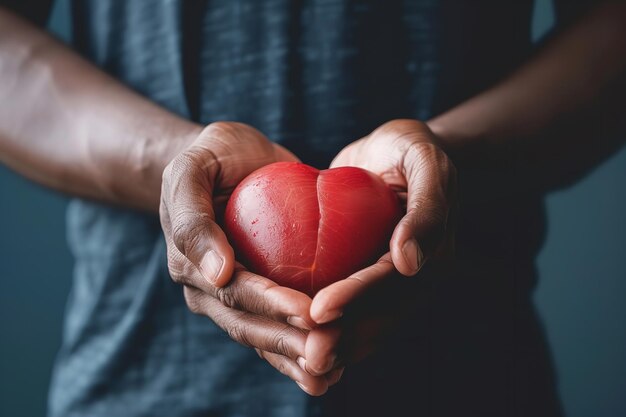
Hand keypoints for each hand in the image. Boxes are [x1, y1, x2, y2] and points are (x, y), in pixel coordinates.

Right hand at [159, 122, 329, 393]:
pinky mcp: (257, 294)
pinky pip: (275, 325)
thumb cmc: (213, 156)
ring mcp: (230, 295)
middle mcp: (207, 287)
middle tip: (329, 352)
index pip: (233, 291)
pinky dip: (297, 350)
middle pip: (248, 323)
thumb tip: (216, 274)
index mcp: (190, 261)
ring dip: (294, 357)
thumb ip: (192, 217)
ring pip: (261, 335)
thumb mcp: (193, 167)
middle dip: (288, 341)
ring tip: (332, 372)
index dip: (270, 304)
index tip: (309, 313)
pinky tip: (330, 368)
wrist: (228, 159)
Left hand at [303, 119, 456, 379]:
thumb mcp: (424, 160)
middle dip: (347, 338)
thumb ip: (427, 207)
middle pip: (382, 315)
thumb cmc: (409, 148)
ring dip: (340, 346)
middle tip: (309, 357)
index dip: (358, 297)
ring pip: (370, 323)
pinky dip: (333, 330)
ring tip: (303, 364)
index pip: (393, 281)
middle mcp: (417, 276)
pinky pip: (355, 311)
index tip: (320, 311)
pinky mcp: (371, 281)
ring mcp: (395, 284)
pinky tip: (299, 343)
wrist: (396, 152)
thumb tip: (410, 262)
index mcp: (434, 252)